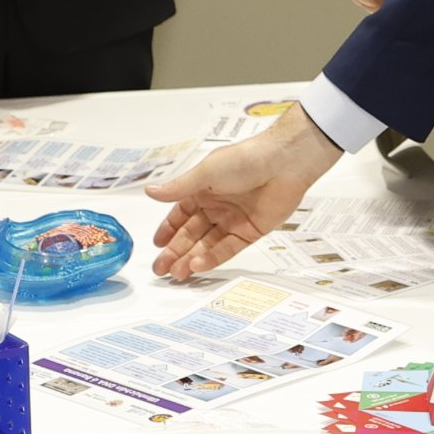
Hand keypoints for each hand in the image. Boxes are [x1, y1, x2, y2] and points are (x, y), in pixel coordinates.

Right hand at [145, 110, 342, 277]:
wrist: (282, 164)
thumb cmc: (243, 160)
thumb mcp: (204, 173)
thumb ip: (178, 189)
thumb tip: (150, 192)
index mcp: (203, 189)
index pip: (181, 214)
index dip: (169, 229)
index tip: (157, 245)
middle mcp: (217, 205)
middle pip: (192, 233)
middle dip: (176, 251)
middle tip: (161, 269)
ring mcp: (233, 219)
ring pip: (207, 244)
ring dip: (191, 258)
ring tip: (176, 273)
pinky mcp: (250, 231)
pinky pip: (228, 248)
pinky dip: (212, 257)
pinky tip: (197, 264)